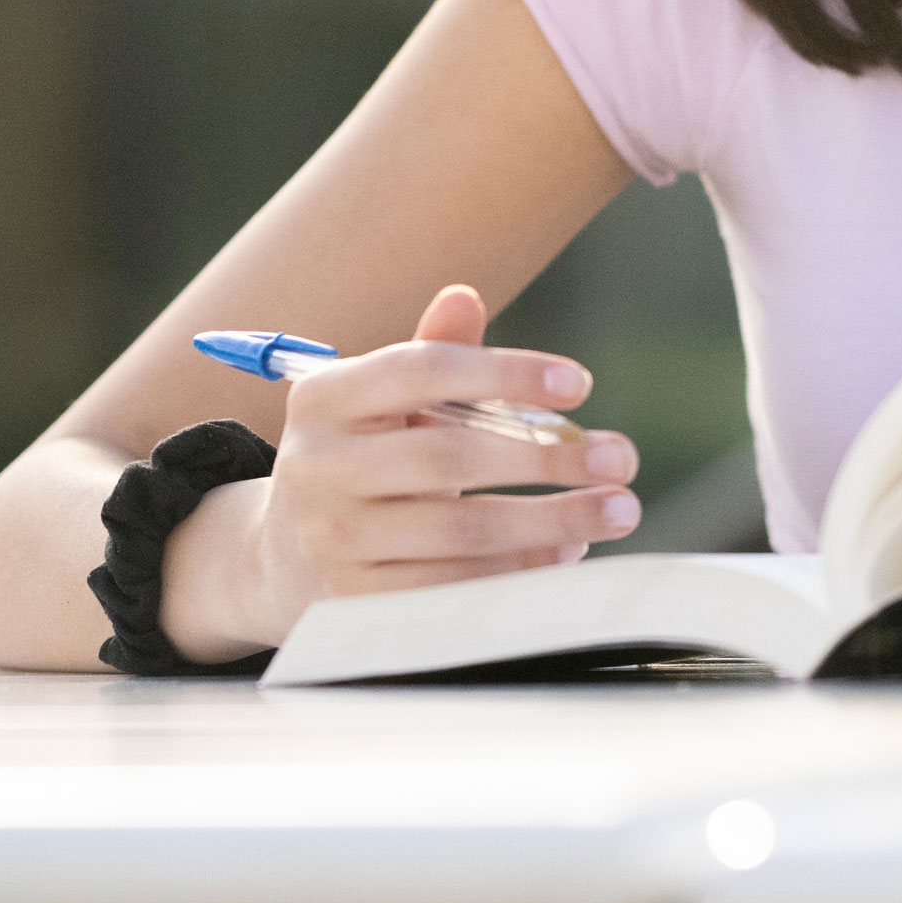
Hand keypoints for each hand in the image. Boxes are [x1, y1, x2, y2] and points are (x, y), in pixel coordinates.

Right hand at [164, 284, 639, 659]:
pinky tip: (567, 553)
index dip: (506, 372)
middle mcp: (319, 467)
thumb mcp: (380, 404)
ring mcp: (333, 541)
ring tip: (617, 508)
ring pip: (461, 530)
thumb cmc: (360, 460)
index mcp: (326, 398)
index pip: (424, 369)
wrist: (280, 561)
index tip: (579, 384)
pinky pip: (452, 589)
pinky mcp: (352, 605)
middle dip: (549, 458)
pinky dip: (518, 572)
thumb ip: (430, 354)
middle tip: (621, 457)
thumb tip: (464, 297)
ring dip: (553, 521)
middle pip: (451, 456)